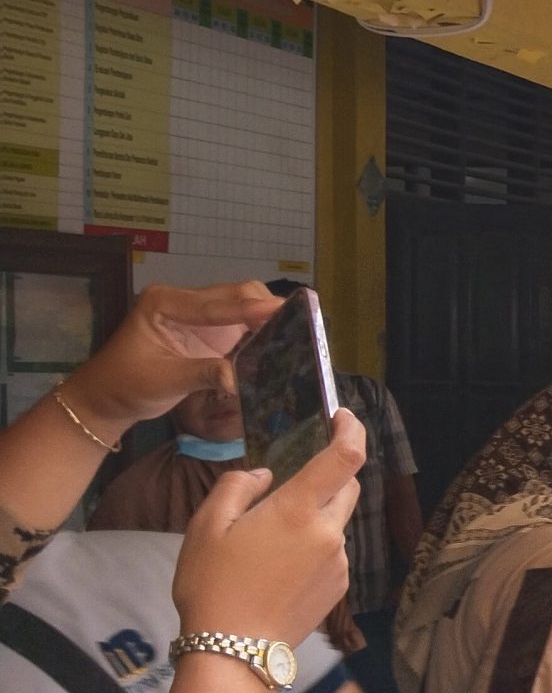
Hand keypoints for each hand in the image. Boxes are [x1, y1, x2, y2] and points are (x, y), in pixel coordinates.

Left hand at [60, 281, 281, 434]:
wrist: (107, 398)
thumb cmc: (126, 386)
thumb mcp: (164, 382)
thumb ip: (204, 374)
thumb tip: (240, 380)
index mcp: (165, 303)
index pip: (218, 303)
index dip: (253, 308)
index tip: (285, 309)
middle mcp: (184, 301)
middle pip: (236, 294)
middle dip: (268, 307)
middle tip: (303, 322)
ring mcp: (198, 315)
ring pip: (243, 305)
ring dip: (268, 318)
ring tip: (299, 329)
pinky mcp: (208, 331)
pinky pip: (241, 323)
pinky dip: (261, 331)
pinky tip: (280, 340)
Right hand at [172, 410, 365, 645]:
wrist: (234, 653)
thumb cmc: (213, 586)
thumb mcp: (206, 527)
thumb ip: (236, 487)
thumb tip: (265, 475)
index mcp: (298, 511)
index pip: (346, 457)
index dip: (352, 429)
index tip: (342, 416)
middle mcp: (329, 533)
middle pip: (346, 488)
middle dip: (327, 477)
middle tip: (289, 487)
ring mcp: (339, 562)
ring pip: (335, 523)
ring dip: (313, 518)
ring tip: (267, 542)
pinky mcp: (338, 586)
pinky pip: (332, 552)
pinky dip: (313, 547)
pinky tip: (277, 569)